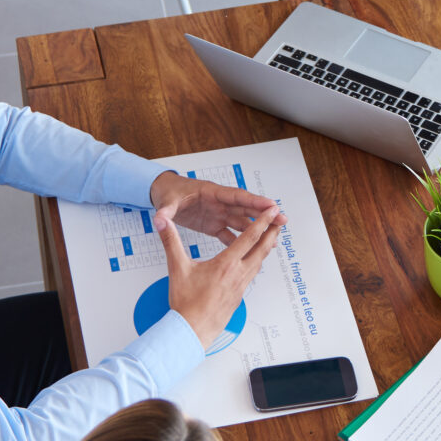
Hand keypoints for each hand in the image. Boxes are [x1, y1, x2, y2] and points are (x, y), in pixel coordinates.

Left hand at [152, 171, 276, 241]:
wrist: (162, 194)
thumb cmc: (167, 193)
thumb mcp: (165, 202)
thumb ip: (164, 211)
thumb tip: (158, 218)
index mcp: (210, 193)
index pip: (236, 196)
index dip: (254, 201)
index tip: (270, 204)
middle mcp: (218, 203)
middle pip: (245, 208)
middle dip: (264, 213)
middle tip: (282, 219)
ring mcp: (218, 214)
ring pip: (242, 221)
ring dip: (257, 228)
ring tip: (274, 236)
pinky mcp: (213, 224)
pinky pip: (231, 233)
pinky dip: (242, 240)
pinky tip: (254, 248)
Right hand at [158, 203, 283, 349]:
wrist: (192, 330)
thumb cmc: (186, 304)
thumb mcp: (177, 268)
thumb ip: (170, 241)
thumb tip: (162, 222)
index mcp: (226, 264)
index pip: (249, 238)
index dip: (262, 222)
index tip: (272, 211)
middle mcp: (238, 274)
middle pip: (262, 249)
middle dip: (272, 233)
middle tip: (280, 221)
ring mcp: (240, 286)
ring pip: (258, 263)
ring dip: (266, 248)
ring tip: (269, 239)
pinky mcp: (238, 296)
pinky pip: (252, 275)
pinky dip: (256, 263)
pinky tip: (252, 263)